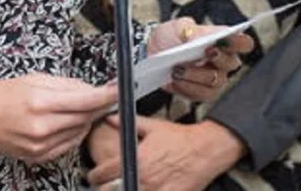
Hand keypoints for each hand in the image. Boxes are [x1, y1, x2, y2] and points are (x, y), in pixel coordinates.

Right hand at [0, 73, 117, 164]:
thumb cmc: (5, 95)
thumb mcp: (35, 79)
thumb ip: (66, 85)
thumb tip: (92, 89)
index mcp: (39, 102)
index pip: (83, 100)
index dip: (105, 96)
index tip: (117, 91)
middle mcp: (41, 127)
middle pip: (84, 117)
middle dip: (96, 106)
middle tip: (101, 97)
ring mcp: (40, 145)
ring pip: (78, 132)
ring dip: (84, 119)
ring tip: (73, 108)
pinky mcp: (39, 157)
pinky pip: (68, 145)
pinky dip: (73, 133)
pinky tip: (65, 123)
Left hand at [86, 117, 246, 190]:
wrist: (207, 149)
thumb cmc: (181, 138)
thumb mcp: (153, 126)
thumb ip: (128, 123)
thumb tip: (111, 117)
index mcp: (138, 158)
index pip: (106, 172)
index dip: (95, 175)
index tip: (94, 175)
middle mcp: (145, 177)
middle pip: (113, 190)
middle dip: (105, 189)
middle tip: (102, 186)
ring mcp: (157, 190)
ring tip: (122, 188)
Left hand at [147, 17, 253, 102]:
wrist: (152, 51)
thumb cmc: (171, 37)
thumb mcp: (177, 26)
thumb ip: (189, 29)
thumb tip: (196, 36)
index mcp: (223, 41)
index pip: (243, 43)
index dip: (239, 42)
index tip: (224, 39)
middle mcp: (223, 62)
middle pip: (232, 63)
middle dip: (218, 58)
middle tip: (205, 53)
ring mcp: (214, 79)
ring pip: (215, 81)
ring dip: (196, 74)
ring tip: (177, 68)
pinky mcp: (201, 93)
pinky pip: (200, 94)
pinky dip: (185, 85)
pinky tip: (174, 78)